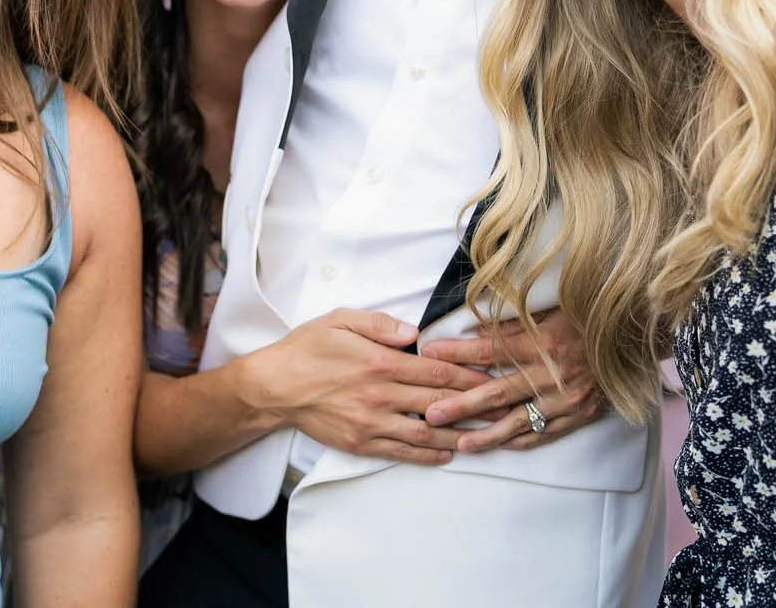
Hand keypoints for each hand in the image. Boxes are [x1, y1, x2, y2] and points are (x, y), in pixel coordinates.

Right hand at [245, 309, 491, 465]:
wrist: (272, 387)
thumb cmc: (306, 349)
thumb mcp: (339, 320)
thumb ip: (379, 324)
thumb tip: (413, 333)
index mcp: (379, 362)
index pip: (436, 372)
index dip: (469, 377)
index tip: (493, 379)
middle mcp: (379, 395)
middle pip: (438, 403)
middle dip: (474, 406)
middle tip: (503, 409)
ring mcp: (371, 423)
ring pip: (425, 433)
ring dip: (459, 435)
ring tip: (486, 436)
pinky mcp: (360, 443)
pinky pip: (401, 452)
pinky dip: (427, 455)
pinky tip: (446, 453)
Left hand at [417, 307, 602, 451]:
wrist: (632, 339)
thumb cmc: (586, 319)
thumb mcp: (550, 310)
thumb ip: (512, 323)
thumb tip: (474, 329)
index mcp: (543, 342)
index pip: (491, 350)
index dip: (458, 353)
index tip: (429, 353)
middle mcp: (553, 373)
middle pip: (499, 391)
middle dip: (462, 404)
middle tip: (431, 414)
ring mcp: (567, 399)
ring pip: (520, 421)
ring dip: (487, 434)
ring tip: (459, 442)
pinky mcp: (580, 415)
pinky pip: (545, 434)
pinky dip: (520, 441)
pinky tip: (499, 446)